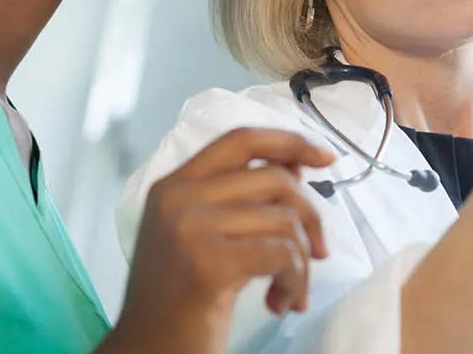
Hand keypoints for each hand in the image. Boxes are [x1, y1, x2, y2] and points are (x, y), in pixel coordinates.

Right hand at [104, 128, 334, 353]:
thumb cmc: (180, 300)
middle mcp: (177, 197)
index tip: (325, 157)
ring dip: (302, 262)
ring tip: (289, 292)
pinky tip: (279, 303)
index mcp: (173, 184)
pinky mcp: (208, 264)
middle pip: (275, 179)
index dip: (289, 142)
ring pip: (284, 220)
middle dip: (311, 216)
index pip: (240, 139)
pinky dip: (295, 280)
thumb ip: (241, 198)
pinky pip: (283, 254)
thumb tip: (297, 165)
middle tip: (317, 254)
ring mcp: (189, 228)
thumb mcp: (203, 235)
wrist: (147, 352)